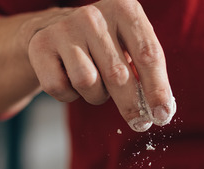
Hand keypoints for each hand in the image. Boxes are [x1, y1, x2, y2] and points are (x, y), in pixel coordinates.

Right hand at [27, 0, 174, 130]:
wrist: (54, 31)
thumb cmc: (104, 46)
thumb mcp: (130, 48)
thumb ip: (147, 73)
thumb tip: (161, 110)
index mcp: (124, 9)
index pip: (148, 54)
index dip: (158, 89)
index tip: (162, 114)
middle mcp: (94, 15)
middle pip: (119, 75)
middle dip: (132, 106)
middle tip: (139, 123)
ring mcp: (65, 28)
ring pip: (88, 84)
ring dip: (96, 96)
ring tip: (95, 84)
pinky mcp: (41, 45)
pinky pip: (62, 89)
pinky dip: (69, 96)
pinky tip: (70, 80)